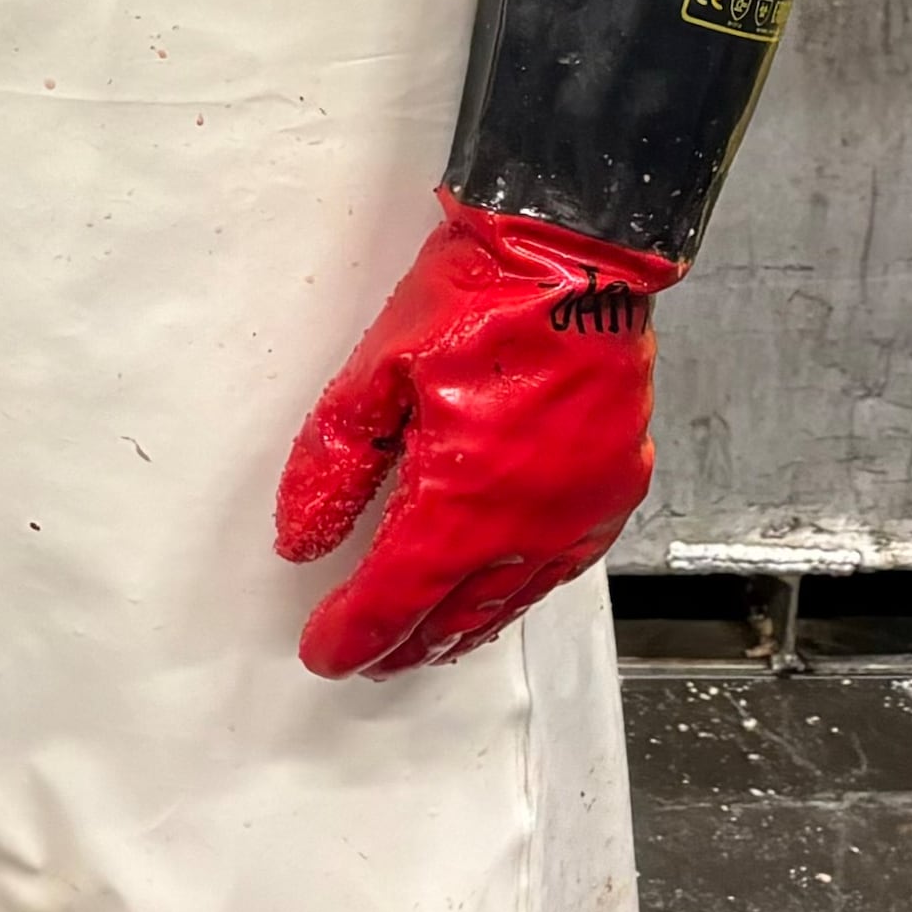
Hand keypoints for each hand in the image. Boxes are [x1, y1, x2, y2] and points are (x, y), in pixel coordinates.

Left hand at [274, 196, 674, 678]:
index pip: (395, 597)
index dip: (354, 633)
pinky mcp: (610, 494)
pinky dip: (516, 591)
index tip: (323, 652)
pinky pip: (557, 569)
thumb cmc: (478, 299)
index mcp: (460, 498)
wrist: (576, 254)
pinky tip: (496, 596)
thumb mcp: (378, 368)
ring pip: (509, 601)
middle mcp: (525, 526)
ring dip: (460, 628)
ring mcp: (576, 515)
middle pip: (452, 613)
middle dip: (403, 642)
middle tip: (367, 657)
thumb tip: (301, 539)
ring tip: (423, 644)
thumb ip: (335, 462)